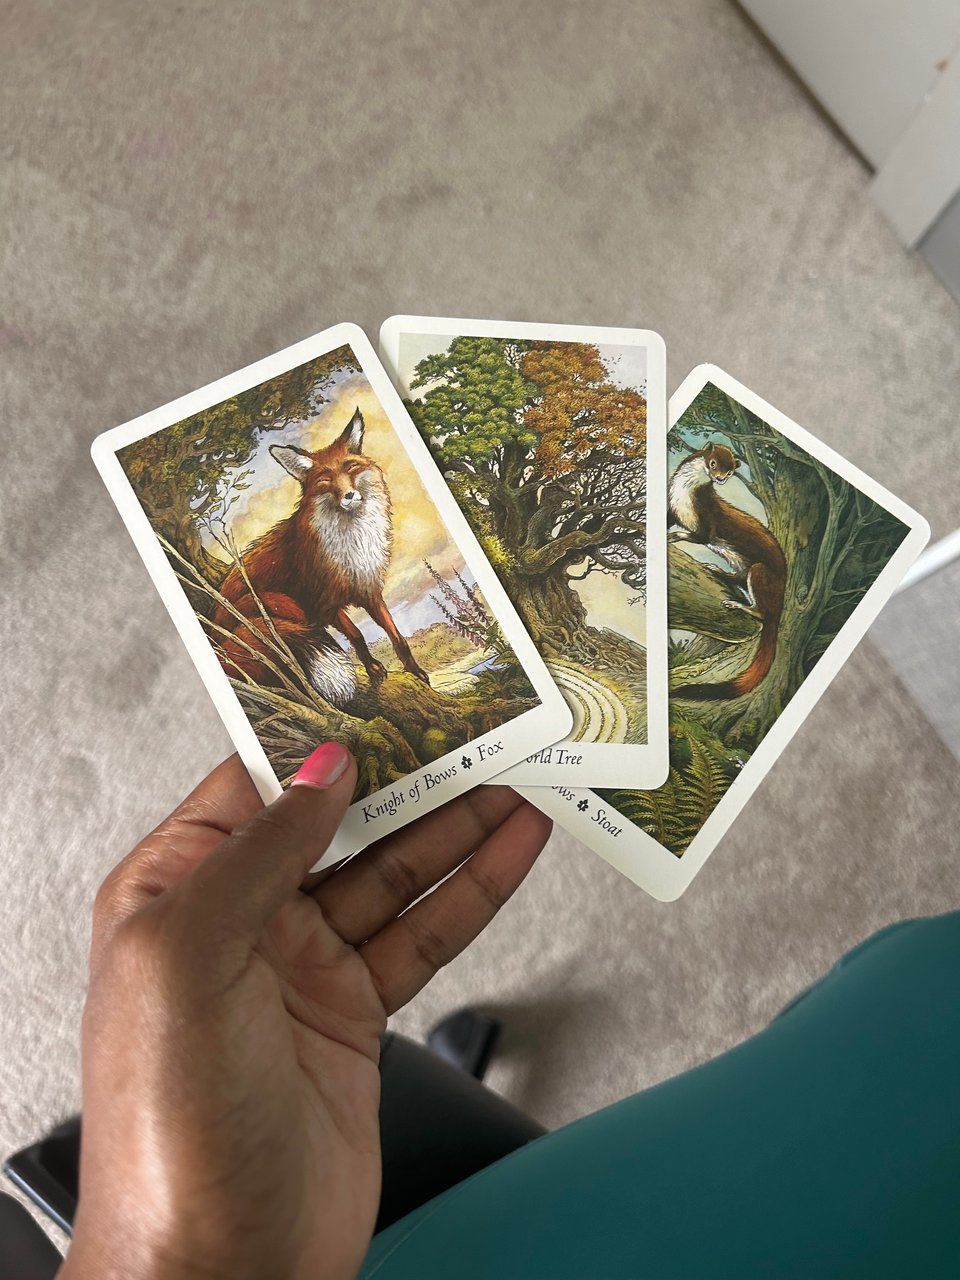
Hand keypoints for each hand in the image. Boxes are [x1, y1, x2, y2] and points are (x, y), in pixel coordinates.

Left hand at [62, 745, 550, 1279]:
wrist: (224, 1268)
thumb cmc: (171, 1130)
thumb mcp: (189, 958)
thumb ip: (259, 852)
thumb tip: (322, 766)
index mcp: (175, 892)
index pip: (255, 785)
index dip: (323, 738)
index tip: (388, 699)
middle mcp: (239, 921)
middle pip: (339, 825)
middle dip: (409, 778)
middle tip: (476, 734)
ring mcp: (302, 966)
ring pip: (393, 873)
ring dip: (456, 828)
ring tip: (517, 782)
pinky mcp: (356, 1011)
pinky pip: (422, 932)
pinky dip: (471, 891)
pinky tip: (510, 854)